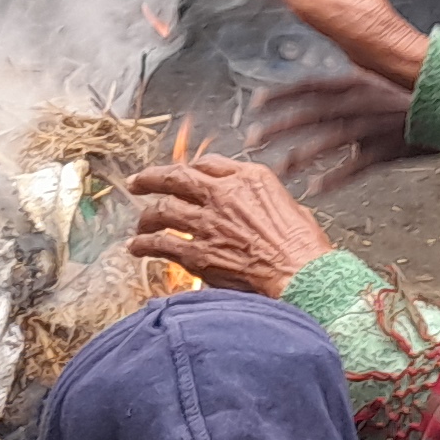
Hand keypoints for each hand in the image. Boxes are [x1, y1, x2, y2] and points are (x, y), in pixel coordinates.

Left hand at [122, 154, 333, 296]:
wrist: (301, 276)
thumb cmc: (303, 247)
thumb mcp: (289, 205)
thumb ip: (261, 199)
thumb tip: (252, 207)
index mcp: (249, 179)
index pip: (209, 163)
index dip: (190, 169)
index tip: (180, 174)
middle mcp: (223, 194)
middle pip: (175, 178)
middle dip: (151, 179)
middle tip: (136, 183)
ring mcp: (207, 223)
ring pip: (162, 211)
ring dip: (146, 217)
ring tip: (140, 224)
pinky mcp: (197, 253)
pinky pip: (161, 245)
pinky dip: (145, 246)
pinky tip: (137, 248)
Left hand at [243, 69, 415, 194]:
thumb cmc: (411, 94)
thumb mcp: (377, 80)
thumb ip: (347, 87)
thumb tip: (320, 92)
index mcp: (355, 83)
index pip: (309, 86)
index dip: (280, 94)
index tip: (254, 103)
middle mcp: (359, 102)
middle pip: (310, 114)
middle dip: (278, 126)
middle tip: (250, 140)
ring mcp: (373, 127)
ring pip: (329, 142)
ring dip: (300, 155)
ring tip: (277, 170)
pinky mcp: (386, 150)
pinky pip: (355, 167)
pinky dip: (334, 178)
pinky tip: (314, 190)